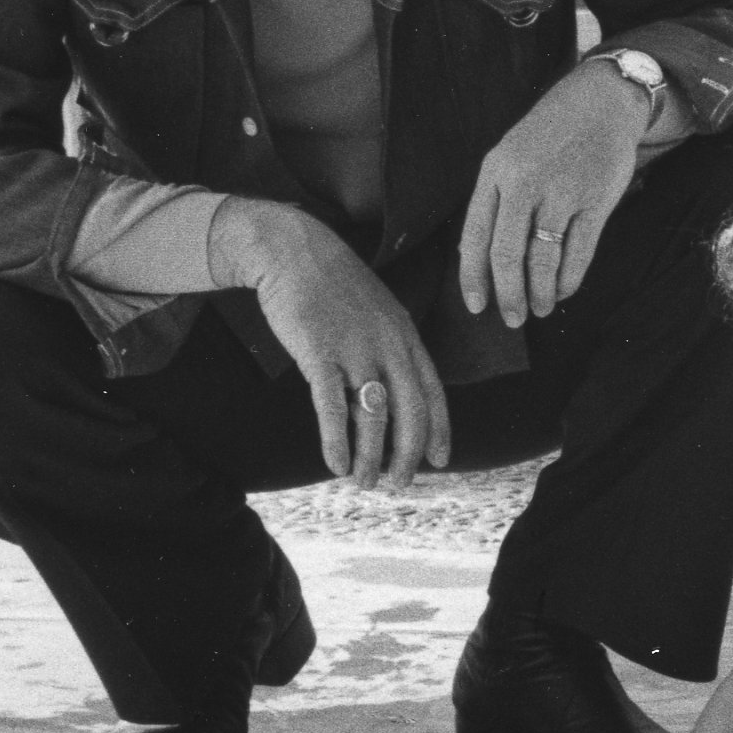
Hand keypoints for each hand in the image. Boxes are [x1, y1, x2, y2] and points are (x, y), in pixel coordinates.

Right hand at [215, 202, 452, 486]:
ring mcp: (355, 349)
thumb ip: (387, 351)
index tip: (439, 460)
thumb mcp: (376, 313)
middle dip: (407, 455)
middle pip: (410, 412)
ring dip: (371, 457)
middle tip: (400, 484)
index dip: (438, 430)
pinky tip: (335, 465)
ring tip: (365, 482)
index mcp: (405, 336)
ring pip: (374, 417)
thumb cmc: (332, 285)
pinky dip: (337, 442)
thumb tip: (388, 397)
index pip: (433, 392)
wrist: (292, 249)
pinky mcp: (319, 352)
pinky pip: (333, 408)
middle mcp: (388, 345)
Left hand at [459, 62, 650, 329]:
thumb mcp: (509, 155)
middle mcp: (524, 182)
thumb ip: (495, 200)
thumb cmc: (549, 133)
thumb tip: (477, 257)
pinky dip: (569, 279)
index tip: (477, 306)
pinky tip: (564, 290)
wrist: (600, 101)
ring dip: (540, 292)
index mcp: (494, 172)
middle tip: (511, 318)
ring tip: (539, 309)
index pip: (475, 236)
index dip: (474, 277)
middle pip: (508, 254)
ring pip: (544, 259)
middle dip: (508, 295)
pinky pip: (579, 252)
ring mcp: (562, 191)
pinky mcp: (596, 200)